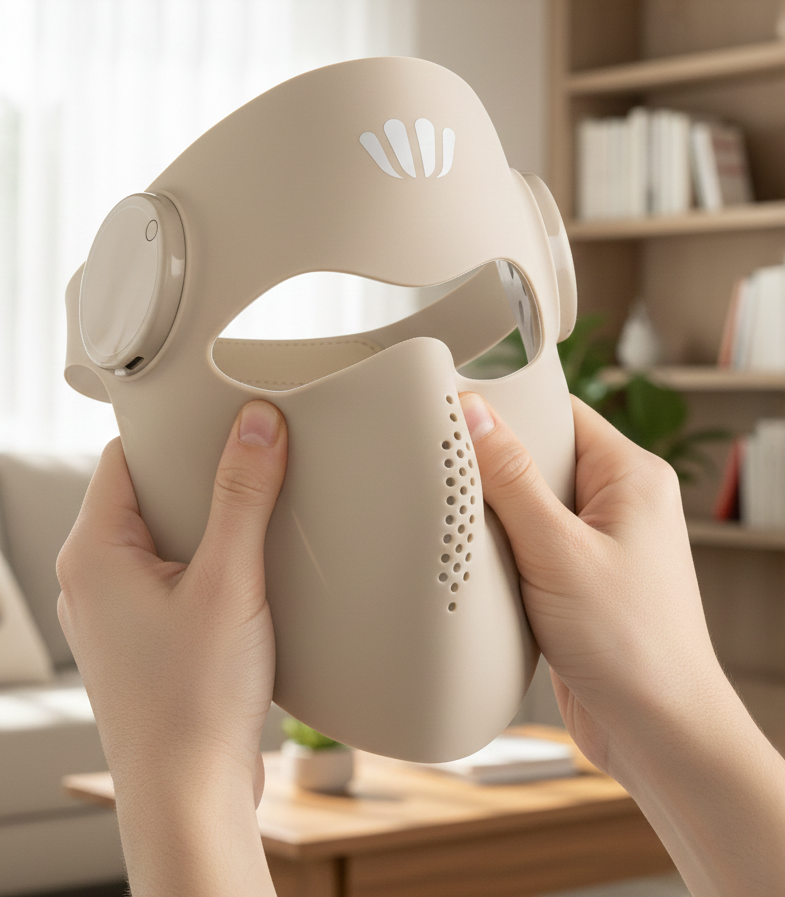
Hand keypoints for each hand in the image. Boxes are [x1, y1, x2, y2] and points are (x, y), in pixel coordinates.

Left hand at [57, 400, 286, 896]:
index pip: (127, 456)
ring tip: (261, 525)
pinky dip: (212, 565)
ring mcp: (117, 612)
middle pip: (149, 494)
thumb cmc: (193, 700)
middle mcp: (94, 578)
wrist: (190, 794)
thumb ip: (243, 496)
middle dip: (204, 479)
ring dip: (212, 526)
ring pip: (165, 537)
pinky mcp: (145, 638)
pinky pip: (176, 576)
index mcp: (94, 551)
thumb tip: (256, 424)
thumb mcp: (229, 582)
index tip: (225, 419)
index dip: (177, 432)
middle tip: (259, 470)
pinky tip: (253, 576)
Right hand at [459, 392, 725, 772]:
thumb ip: (512, 479)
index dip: (508, 410)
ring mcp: (601, 544)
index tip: (453, 412)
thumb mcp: (558, 552)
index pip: (560, 414)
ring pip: (532, 505)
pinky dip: (504, 553)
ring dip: (497, 517)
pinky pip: (532, 546)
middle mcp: (621, 503)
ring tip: (460, 525)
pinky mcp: (581, 582)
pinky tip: (479, 565)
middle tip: (448, 475)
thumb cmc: (630, 644)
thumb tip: (474, 412)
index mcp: (632, 475)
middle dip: (496, 469)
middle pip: (541, 457)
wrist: (658, 734)